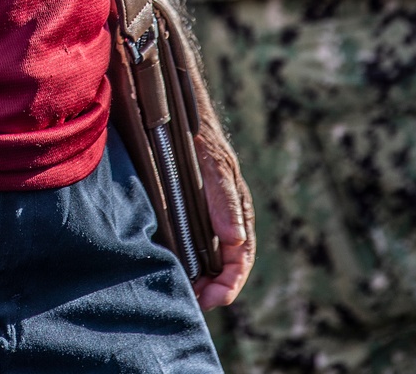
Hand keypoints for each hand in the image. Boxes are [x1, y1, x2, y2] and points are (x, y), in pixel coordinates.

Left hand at [191, 127, 254, 310]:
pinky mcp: (185, 211)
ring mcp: (206, 215)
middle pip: (226, 264)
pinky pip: (191, 242)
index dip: (230, 283)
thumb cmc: (199, 138)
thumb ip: (224, 200)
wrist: (174, 112)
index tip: (214, 299)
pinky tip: (175, 267)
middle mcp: (224, 216)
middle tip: (196, 302)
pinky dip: (188, 260)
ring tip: (186, 293)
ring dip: (201, 278)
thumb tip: (235, 240)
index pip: (241, 257)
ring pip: (209, 257)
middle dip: (215, 287)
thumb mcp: (213, 167)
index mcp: (236, 210)